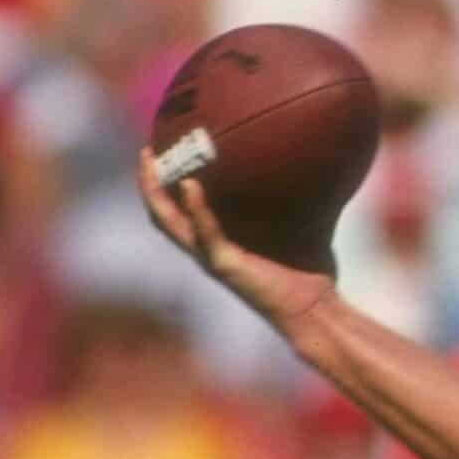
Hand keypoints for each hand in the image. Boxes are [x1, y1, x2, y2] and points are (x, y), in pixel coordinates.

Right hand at [137, 148, 335, 328]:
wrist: (312, 308)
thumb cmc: (306, 267)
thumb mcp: (293, 224)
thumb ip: (289, 199)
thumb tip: (308, 160)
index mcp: (216, 240)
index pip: (178, 212)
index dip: (163, 185)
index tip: (159, 151)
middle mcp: (207, 249)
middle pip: (162, 216)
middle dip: (148, 184)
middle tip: (145, 152)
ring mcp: (212, 258)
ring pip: (170, 225)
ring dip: (158, 194)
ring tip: (153, 164)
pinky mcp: (225, 266)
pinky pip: (205, 234)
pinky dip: (197, 210)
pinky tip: (191, 186)